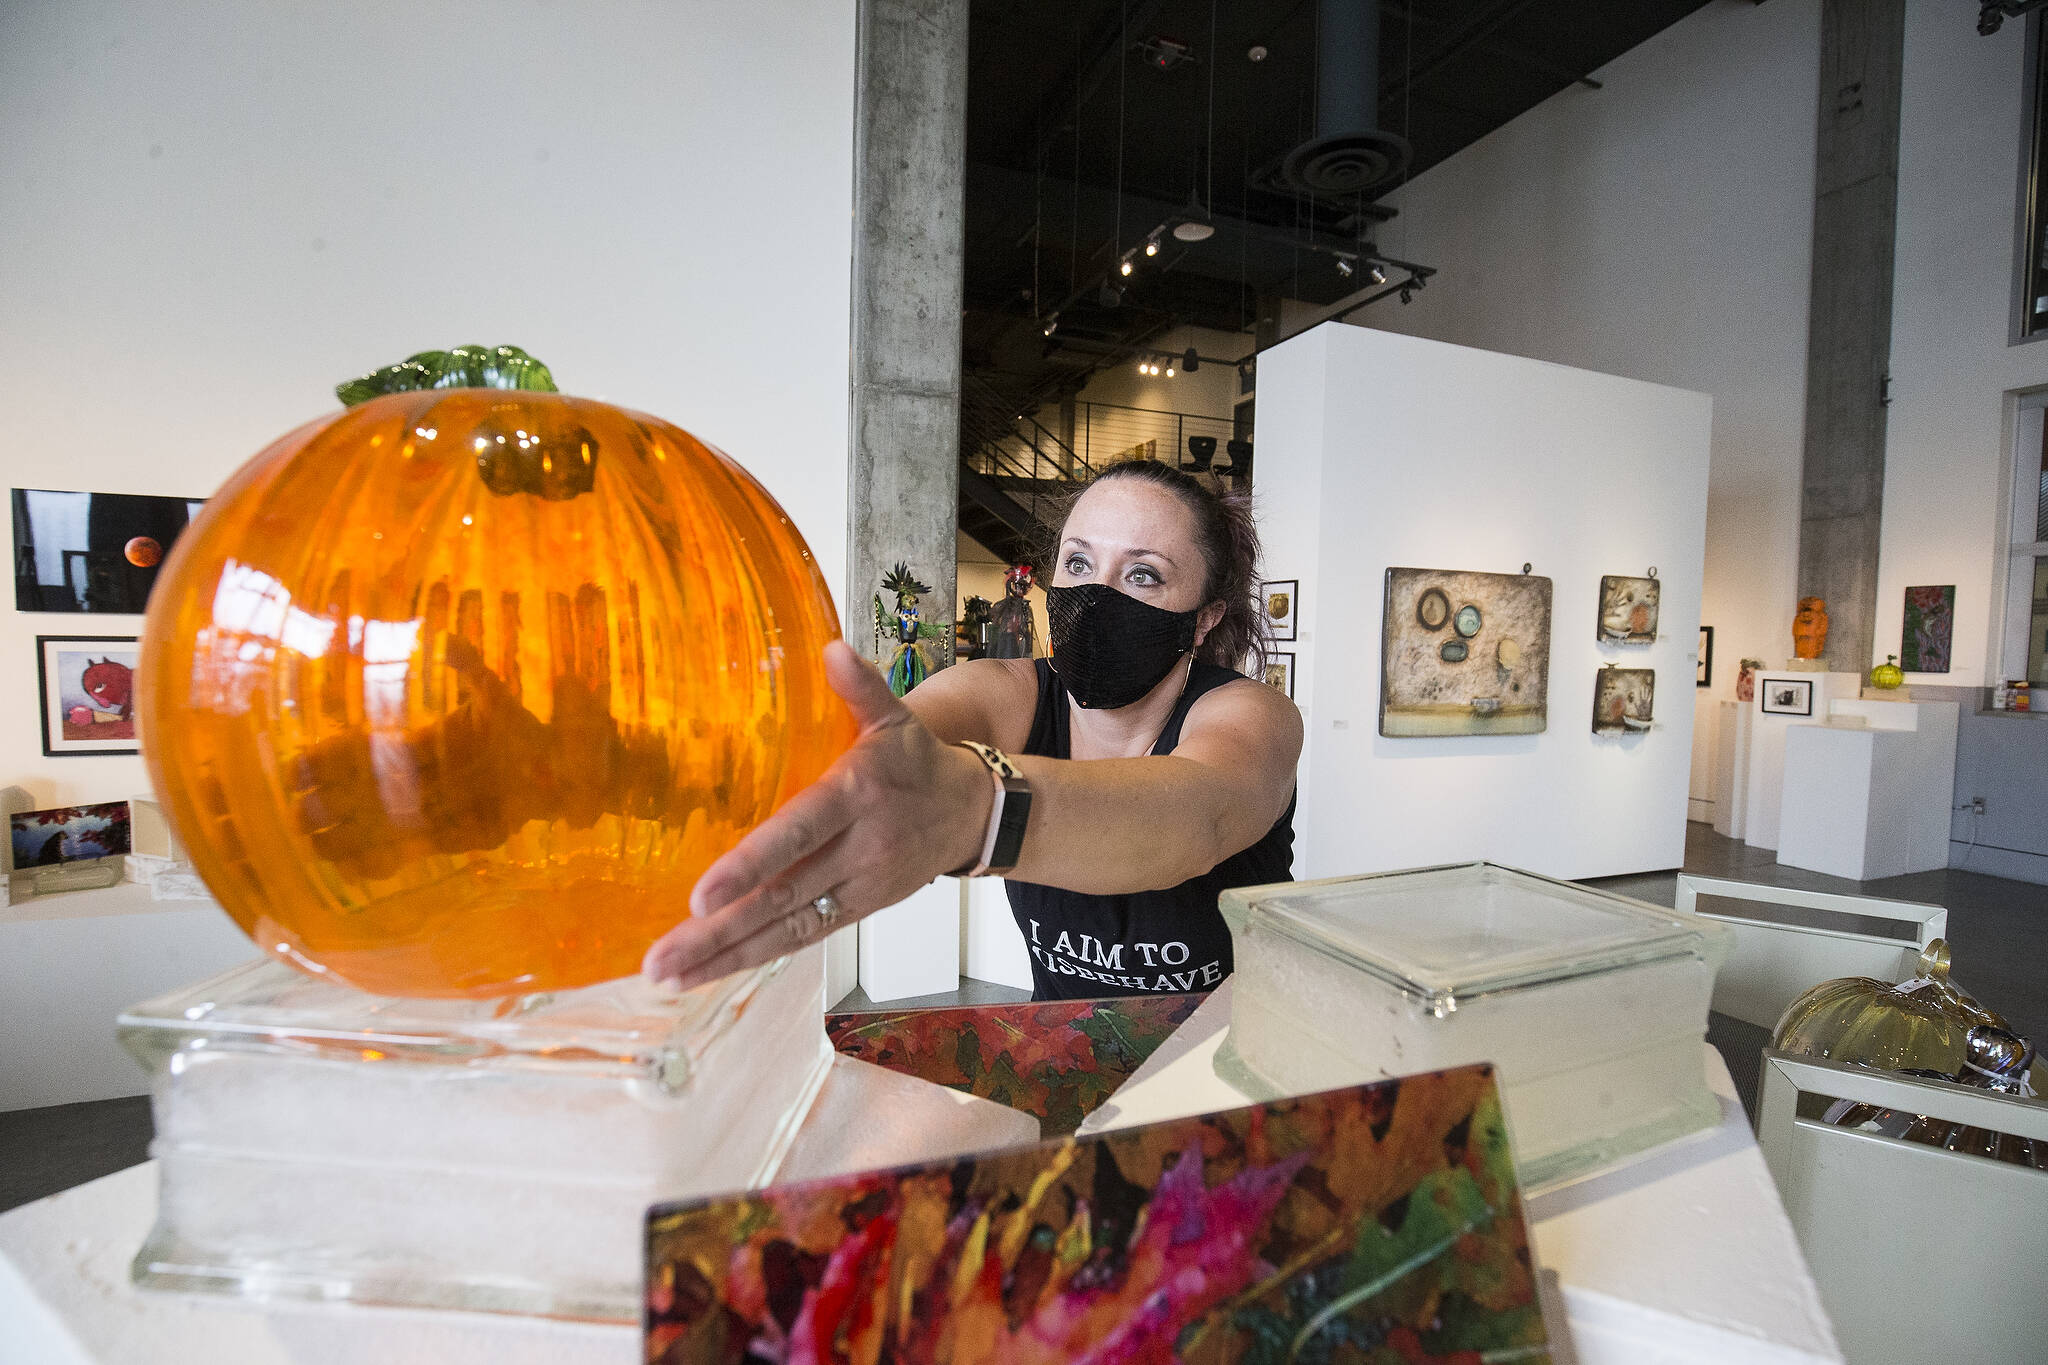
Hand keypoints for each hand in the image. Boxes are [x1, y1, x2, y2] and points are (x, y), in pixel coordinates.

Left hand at [640, 639, 990, 991]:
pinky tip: (708, 970)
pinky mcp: (857, 912)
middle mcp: (856, 851)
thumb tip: (830, 648)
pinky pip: (800, 938)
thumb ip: (861, 686)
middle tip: (659, 960)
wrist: (972, 813)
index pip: (796, 834)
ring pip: (785, 930)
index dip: (749, 867)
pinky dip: (753, 957)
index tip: (699, 896)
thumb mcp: (896, 717)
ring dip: (724, 958)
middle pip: (780, 898)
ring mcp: (857, 889)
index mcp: (856, 796)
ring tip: (667, 976)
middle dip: (716, 933)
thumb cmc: (917, 761)